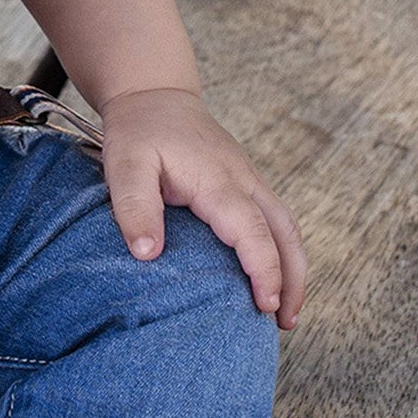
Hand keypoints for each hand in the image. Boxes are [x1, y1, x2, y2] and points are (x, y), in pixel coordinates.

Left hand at [97, 86, 305, 330]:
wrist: (153, 96)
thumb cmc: (138, 130)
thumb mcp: (124, 164)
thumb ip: (134, 206)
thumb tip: (147, 254)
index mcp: (218, 181)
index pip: (253, 232)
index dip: (264, 271)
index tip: (265, 306)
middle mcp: (244, 181)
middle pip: (285, 234)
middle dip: (292, 280)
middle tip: (284, 322)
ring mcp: (250, 180)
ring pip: (287, 227)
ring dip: (294, 268)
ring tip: (285, 311)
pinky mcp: (245, 182)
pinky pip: (274, 219)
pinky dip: (282, 250)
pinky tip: (271, 274)